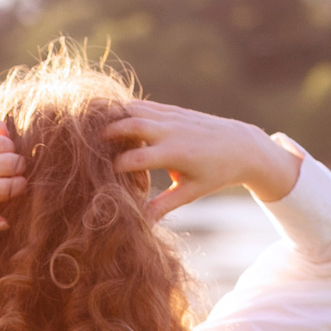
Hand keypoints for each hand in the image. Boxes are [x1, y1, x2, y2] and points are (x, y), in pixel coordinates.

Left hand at [0, 115, 26, 230]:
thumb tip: (6, 224)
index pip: (4, 188)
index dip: (18, 187)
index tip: (18, 185)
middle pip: (8, 164)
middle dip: (18, 167)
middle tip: (15, 169)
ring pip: (2, 142)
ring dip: (10, 148)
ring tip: (5, 154)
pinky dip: (0, 128)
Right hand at [105, 103, 302, 222]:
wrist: (241, 146)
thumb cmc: (216, 174)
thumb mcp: (191, 192)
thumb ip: (163, 205)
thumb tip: (140, 225)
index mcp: (175, 154)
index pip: (135, 159)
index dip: (115, 167)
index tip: (103, 177)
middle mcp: (171, 131)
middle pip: (130, 126)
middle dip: (108, 134)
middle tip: (89, 146)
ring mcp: (172, 117)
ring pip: (134, 109)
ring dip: (113, 117)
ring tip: (95, 129)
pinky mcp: (174, 110)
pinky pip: (144, 105)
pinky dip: (126, 109)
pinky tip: (113, 119)